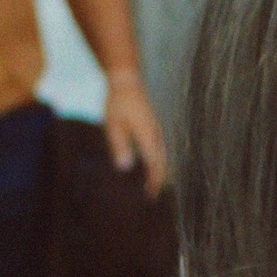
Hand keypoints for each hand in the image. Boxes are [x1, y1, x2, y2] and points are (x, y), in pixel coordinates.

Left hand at [104, 69, 168, 193]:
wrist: (127, 81)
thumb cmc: (118, 103)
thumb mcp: (114, 125)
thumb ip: (119, 146)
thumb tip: (125, 167)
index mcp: (148, 137)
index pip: (155, 165)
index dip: (154, 182)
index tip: (151, 196)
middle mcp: (156, 135)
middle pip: (163, 163)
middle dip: (159, 179)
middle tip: (153, 195)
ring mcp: (157, 130)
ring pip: (163, 155)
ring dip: (159, 170)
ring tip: (153, 183)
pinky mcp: (153, 126)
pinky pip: (159, 148)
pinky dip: (157, 160)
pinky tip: (150, 164)